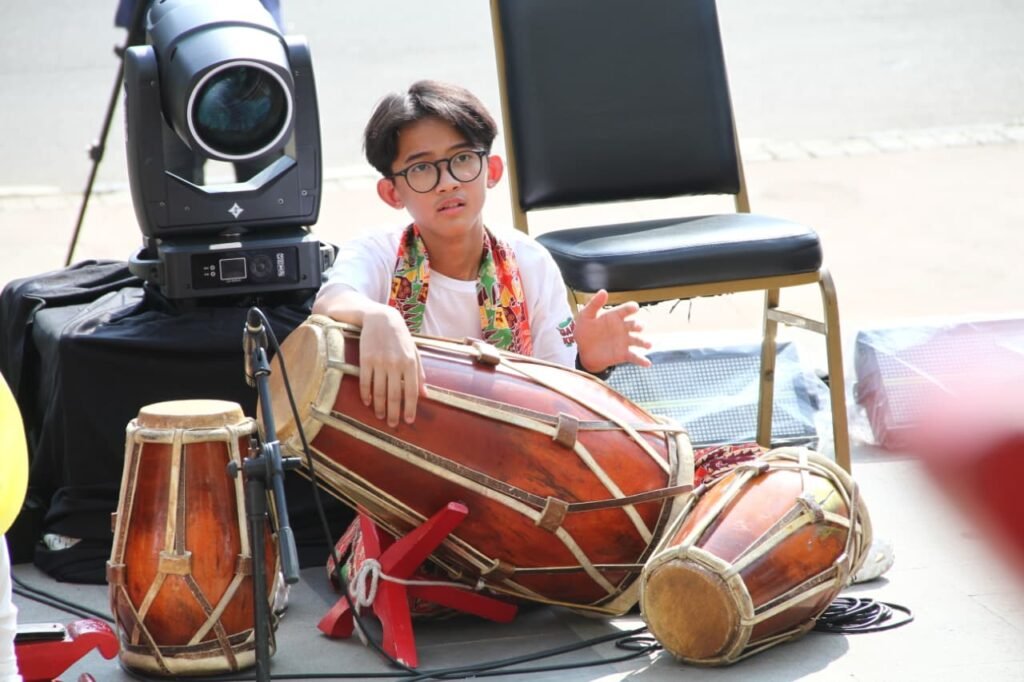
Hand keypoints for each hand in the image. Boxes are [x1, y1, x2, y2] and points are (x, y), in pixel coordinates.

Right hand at [357, 306, 426, 426]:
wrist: (380, 318)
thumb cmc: (400, 337)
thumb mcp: (414, 352)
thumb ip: (420, 373)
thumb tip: (426, 395)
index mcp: (410, 363)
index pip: (411, 392)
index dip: (410, 408)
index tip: (408, 421)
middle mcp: (395, 364)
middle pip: (394, 395)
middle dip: (393, 413)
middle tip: (392, 425)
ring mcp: (379, 362)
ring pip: (379, 391)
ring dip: (379, 407)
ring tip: (380, 416)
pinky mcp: (365, 359)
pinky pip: (365, 382)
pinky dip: (366, 394)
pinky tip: (368, 403)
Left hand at [574, 289, 652, 373]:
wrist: (582, 351)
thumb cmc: (584, 331)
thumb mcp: (585, 316)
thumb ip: (594, 304)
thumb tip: (603, 291)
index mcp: (614, 316)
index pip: (626, 310)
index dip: (631, 308)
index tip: (634, 307)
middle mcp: (622, 328)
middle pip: (634, 325)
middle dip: (638, 325)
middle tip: (638, 327)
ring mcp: (624, 341)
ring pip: (638, 340)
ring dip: (644, 342)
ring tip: (648, 345)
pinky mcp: (623, 354)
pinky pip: (635, 357)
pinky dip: (642, 360)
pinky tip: (648, 363)